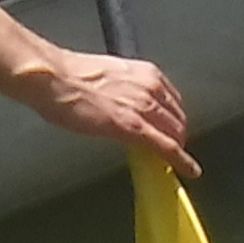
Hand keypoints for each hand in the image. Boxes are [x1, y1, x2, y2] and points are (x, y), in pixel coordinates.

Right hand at [25, 47, 196, 177]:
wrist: (55, 79)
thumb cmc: (70, 76)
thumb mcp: (108, 76)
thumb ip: (124, 89)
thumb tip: (125, 103)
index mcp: (145, 72)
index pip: (173, 100)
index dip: (173, 117)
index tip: (171, 126)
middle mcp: (151, 87)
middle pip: (178, 118)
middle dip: (177, 134)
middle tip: (172, 147)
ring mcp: (144, 108)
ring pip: (176, 133)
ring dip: (177, 148)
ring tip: (174, 160)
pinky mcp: (135, 129)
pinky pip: (167, 148)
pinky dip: (181, 161)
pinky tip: (189, 170)